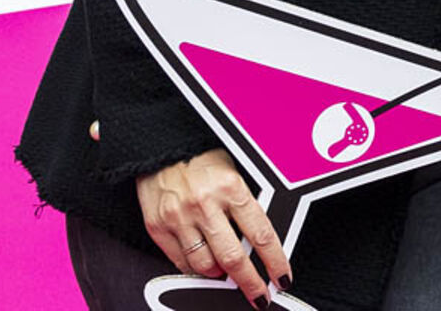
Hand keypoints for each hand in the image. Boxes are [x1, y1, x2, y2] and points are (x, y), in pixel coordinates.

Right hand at [135, 148, 288, 303]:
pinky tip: (204, 264)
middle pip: (233, 259)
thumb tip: (261, 242)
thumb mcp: (235, 171)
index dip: (275, 262)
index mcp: (232, 187)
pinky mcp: (158, 227)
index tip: (283, 278)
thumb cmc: (203, 157)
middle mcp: (205, 205)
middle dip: (250, 283)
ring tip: (226, 272)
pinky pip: (180, 261)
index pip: (261, 235)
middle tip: (260, 296)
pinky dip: (194, 268)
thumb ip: (246, 204)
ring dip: (219, 275)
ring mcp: (179, 218)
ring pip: (205, 265)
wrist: (159, 145)